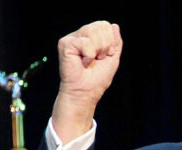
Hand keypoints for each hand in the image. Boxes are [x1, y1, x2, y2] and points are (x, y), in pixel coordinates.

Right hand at [52, 21, 122, 143]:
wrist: (86, 92)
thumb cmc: (97, 79)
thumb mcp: (112, 58)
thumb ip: (115, 42)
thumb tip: (115, 25)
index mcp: (90, 38)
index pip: (105, 25)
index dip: (111, 41)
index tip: (106, 56)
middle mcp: (80, 35)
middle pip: (101, 25)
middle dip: (106, 45)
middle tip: (98, 59)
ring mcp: (72, 38)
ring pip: (93, 31)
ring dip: (98, 50)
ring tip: (91, 61)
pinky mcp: (65, 44)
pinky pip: (85, 42)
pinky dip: (89, 54)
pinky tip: (83, 62)